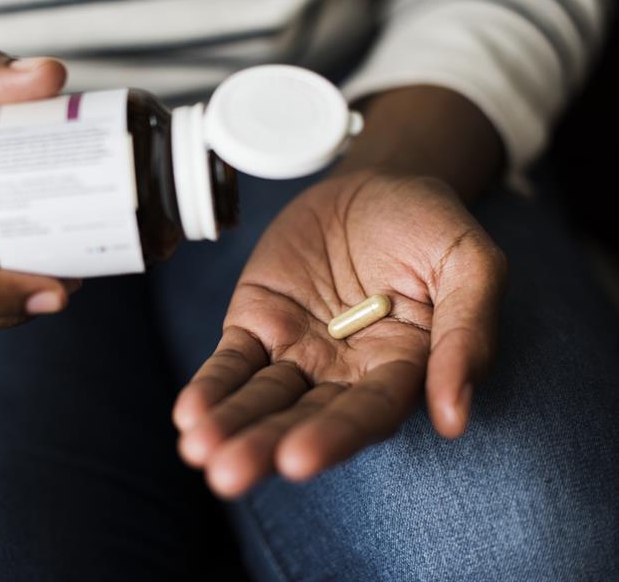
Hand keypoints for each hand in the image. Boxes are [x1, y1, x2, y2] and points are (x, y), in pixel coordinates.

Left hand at [173, 172, 506, 496]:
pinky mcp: (257, 325)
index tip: (298, 459)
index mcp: (403, 367)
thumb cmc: (426, 225)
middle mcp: (346, 372)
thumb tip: (454, 417)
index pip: (368, 412)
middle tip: (229, 474)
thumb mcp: (469, 262)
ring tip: (198, 450)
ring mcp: (297, 351)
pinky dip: (211, 386)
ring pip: (262, 397)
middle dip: (266, 446)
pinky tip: (188, 414)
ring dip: (230, 425)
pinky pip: (232, 361)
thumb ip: (467, 331)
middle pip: (305, 417)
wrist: (370, 185)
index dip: (335, 435)